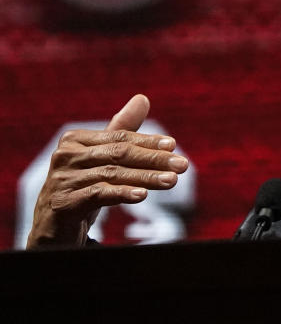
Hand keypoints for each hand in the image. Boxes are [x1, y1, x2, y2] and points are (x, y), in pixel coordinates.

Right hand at [26, 94, 188, 248]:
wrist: (53, 226)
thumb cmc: (82, 186)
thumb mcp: (102, 159)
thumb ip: (122, 130)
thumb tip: (143, 98)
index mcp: (75, 140)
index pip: (119, 138)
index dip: (148, 141)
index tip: (173, 145)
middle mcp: (65, 156)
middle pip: (119, 154)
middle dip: (154, 160)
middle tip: (182, 165)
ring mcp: (61, 180)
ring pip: (112, 175)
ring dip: (145, 178)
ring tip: (171, 181)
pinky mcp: (62, 203)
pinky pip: (98, 195)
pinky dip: (122, 193)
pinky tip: (142, 195)